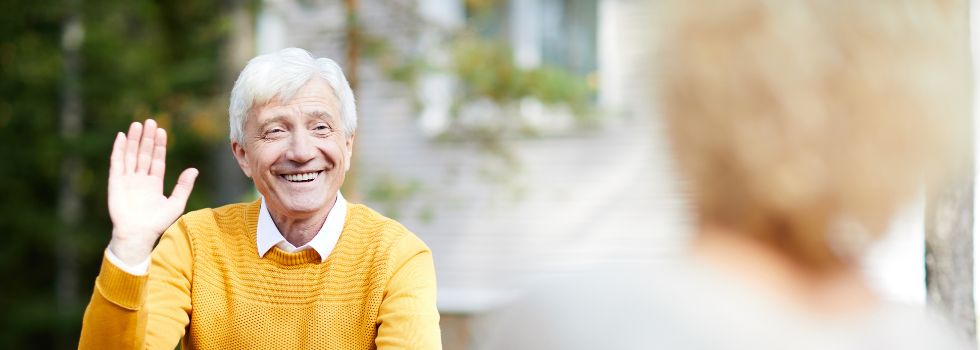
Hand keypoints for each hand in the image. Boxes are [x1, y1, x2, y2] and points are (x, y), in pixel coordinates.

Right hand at [107, 119, 197, 265]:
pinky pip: (117, 163)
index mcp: (153, 183)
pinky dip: (119, 149)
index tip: (162, 131)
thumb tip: (194, 169)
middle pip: (144, 154)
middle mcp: (140, 179)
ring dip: (134, 140)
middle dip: (147, 138)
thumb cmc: (157, 223)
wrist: (139, 235)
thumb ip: (184, 186)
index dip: (159, 145)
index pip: (157, 159)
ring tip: (138, 124)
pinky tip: (122, 137)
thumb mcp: (176, 203)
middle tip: (151, 121)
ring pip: (131, 155)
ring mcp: (127, 180)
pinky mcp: (116, 182)